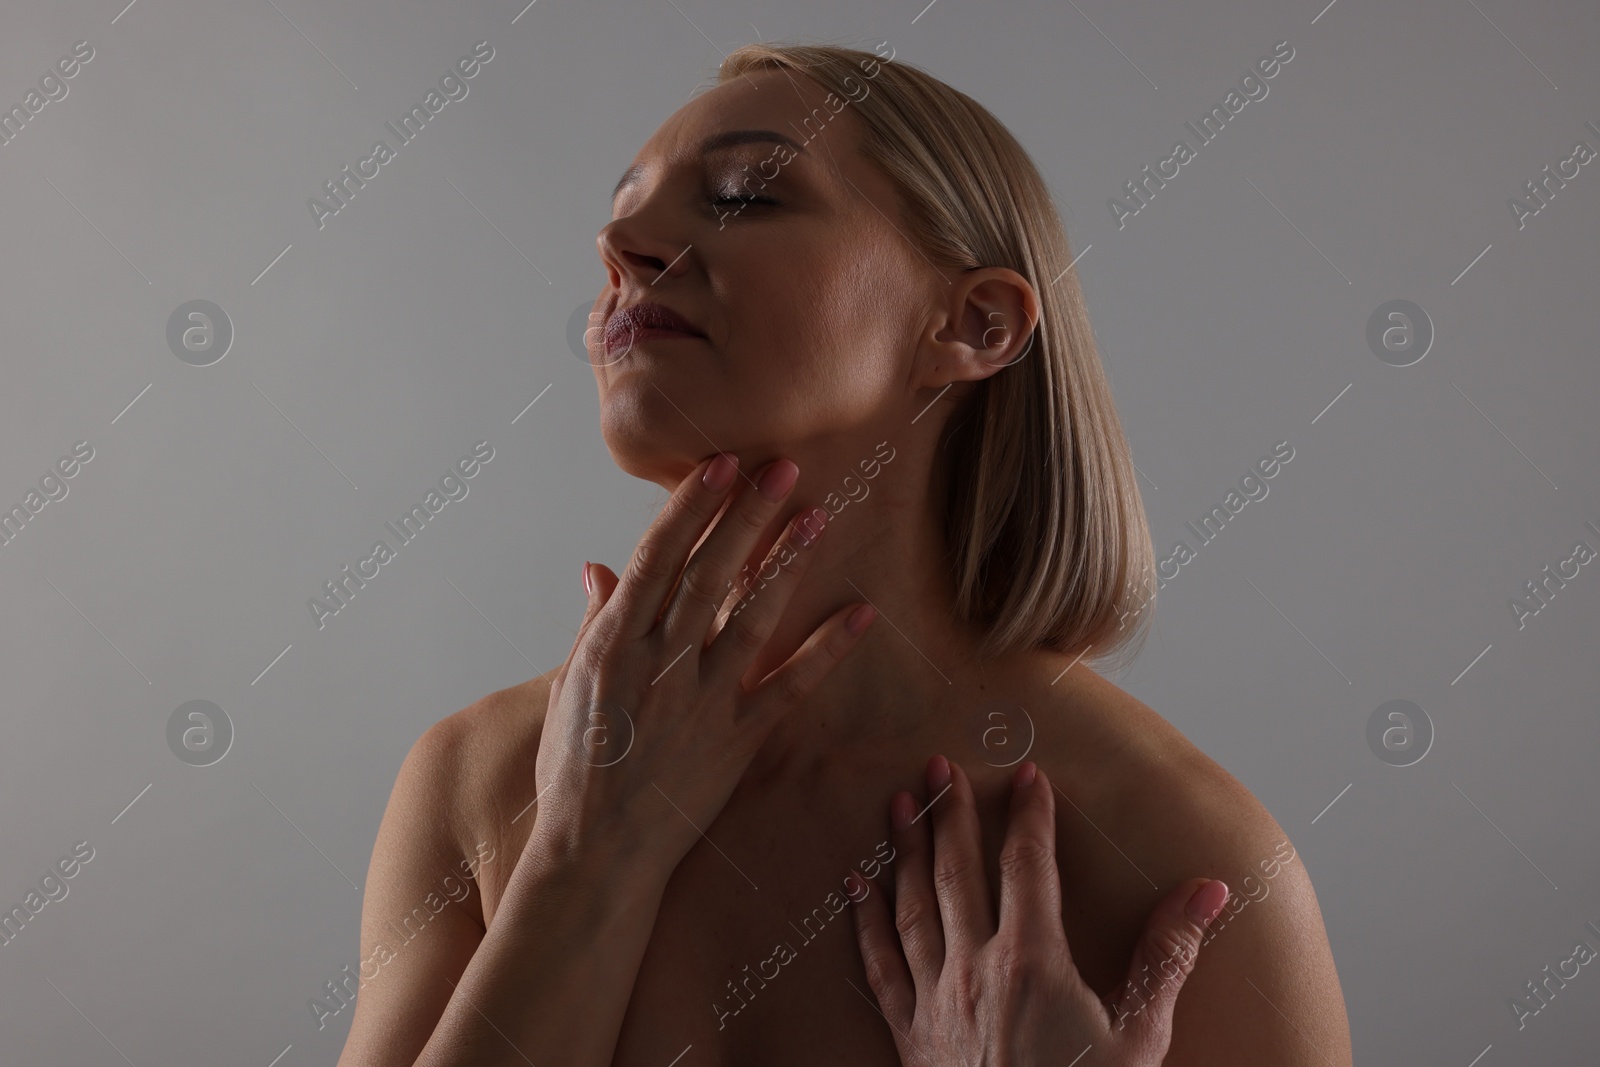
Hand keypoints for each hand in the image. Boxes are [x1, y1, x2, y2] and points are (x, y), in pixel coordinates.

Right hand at [531, 452, 876, 870]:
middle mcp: (661, 664)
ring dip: (787, 564)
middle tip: (783, 467)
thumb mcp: (568, 690)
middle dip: (747, 515)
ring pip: (752, 617)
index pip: (657, 558)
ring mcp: (703, 701)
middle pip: (710, 573)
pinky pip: (791, 687)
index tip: (720, 465)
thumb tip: (598, 568)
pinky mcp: (738, 740)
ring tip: (817, 517)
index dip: (692, 507)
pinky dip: (828, 650)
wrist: (596, 855)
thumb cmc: (575, 773)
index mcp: (613, 645)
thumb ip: (592, 626)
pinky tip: (860, 614)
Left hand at [851, 756, 1228, 1065]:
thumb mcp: (1142, 1036)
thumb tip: (1208, 890)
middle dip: (953, 813)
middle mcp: (975, 968)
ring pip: (912, 905)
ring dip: (905, 850)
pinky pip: (879, 965)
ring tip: (900, 803)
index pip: (1028, 865)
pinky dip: (864, 922)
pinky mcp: (909, 1033)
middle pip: (959, 871)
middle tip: (940, 765)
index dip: (1030, 815)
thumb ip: (1168, 955)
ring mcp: (936, 999)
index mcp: (1033, 961)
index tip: (1029, 775)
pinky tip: (854, 886)